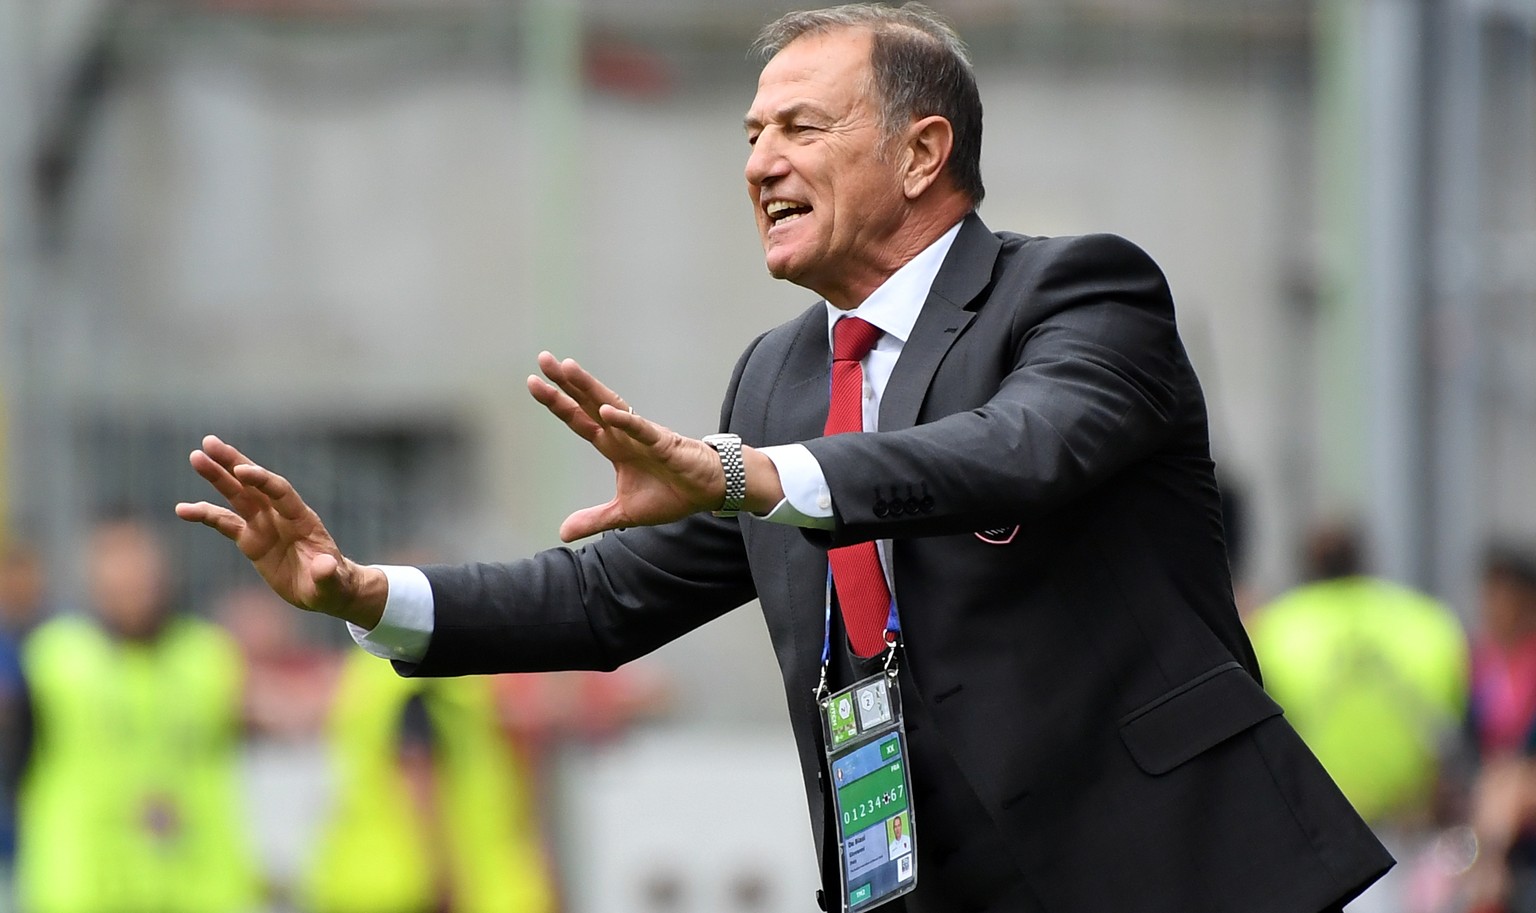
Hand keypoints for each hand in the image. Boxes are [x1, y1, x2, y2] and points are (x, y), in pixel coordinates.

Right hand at [174, 435, 386, 627]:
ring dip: (216, 477)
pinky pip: (223, 523)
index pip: (280, 492)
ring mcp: (264, 524)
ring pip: (236, 495)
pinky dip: (204, 515)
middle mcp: (280, 515)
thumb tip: (324, 566)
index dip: (262, 480)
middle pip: (254, 484)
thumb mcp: (333, 583)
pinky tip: (183, 509)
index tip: (241, 470)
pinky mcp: (251, 539)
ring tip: (195, 457)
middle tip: (209, 443)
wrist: (326, 589)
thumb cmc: (333, 584)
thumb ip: (327, 574)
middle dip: (233, 462)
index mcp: (302, 519)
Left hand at [528, 352, 743, 540]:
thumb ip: (594, 519)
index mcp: (613, 446)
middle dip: (565, 383)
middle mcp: (623, 434)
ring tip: (567, 369)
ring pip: (611, 406)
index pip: (578, 420)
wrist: (708, 492)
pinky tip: (605, 410)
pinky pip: (641, 430)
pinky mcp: (664, 444)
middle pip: (588, 403)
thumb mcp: (624, 513)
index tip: (534, 383)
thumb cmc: (670, 493)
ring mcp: (642, 436)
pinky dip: (624, 421)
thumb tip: (563, 532)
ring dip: (588, 388)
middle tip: (543, 359)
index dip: (557, 403)